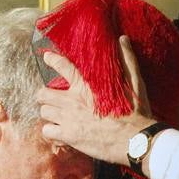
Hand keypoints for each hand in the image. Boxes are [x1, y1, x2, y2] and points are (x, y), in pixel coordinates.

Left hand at [38, 35, 155, 165]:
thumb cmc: (135, 111)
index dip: (52, 60)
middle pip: (43, 93)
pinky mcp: (69, 136)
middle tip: (52, 99)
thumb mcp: (134, 82)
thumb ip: (127, 59)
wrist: (134, 139)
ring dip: (49, 114)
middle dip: (45, 95)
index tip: (47, 58)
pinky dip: (52, 132)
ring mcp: (68, 119)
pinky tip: (60, 132)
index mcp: (86, 84)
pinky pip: (48, 131)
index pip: (62, 66)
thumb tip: (123, 40)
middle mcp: (72, 100)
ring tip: (56, 116)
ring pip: (44, 112)